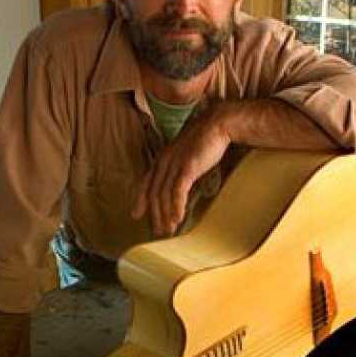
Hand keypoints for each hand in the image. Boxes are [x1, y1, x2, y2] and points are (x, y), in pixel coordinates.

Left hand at [132, 111, 230, 236]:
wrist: (219, 123)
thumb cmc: (206, 140)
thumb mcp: (187, 155)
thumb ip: (180, 169)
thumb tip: (180, 184)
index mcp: (162, 158)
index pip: (146, 183)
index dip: (140, 200)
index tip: (136, 215)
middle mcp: (164, 161)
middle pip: (154, 193)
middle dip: (155, 215)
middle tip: (157, 233)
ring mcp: (174, 164)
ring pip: (164, 195)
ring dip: (166, 215)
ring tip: (169, 231)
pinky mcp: (187, 167)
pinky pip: (178, 191)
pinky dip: (176, 206)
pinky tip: (178, 219)